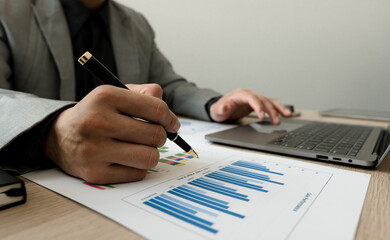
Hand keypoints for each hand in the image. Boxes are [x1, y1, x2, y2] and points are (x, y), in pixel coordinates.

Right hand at [43, 84, 179, 183]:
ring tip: (140, 148)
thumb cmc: (97, 113)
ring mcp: (95, 150)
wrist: (60, 136)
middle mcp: (98, 122)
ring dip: (151, 153)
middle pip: (156, 135)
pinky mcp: (94, 173)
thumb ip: (145, 95)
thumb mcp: (115, 94)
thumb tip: (170, 117)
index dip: (170, 119)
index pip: (157, 109)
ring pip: (149, 157)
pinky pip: (137, 174)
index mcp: (106, 97)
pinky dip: (138, 168)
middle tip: (150, 136)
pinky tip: (126, 159)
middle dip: (159, 136)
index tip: (171, 124)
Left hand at [210, 88, 291, 123]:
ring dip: (278, 109)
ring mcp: (254, 98)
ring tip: (287, 115)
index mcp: (240, 94)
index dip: (258, 106)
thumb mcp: (217, 110)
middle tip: (276, 121)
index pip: (251, 98)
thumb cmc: (219, 109)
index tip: (262, 116)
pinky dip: (278, 109)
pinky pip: (270, 105)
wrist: (221, 109)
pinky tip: (286, 114)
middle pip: (262, 100)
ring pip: (269, 101)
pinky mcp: (258, 103)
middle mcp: (249, 94)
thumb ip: (220, 109)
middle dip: (270, 110)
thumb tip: (224, 107)